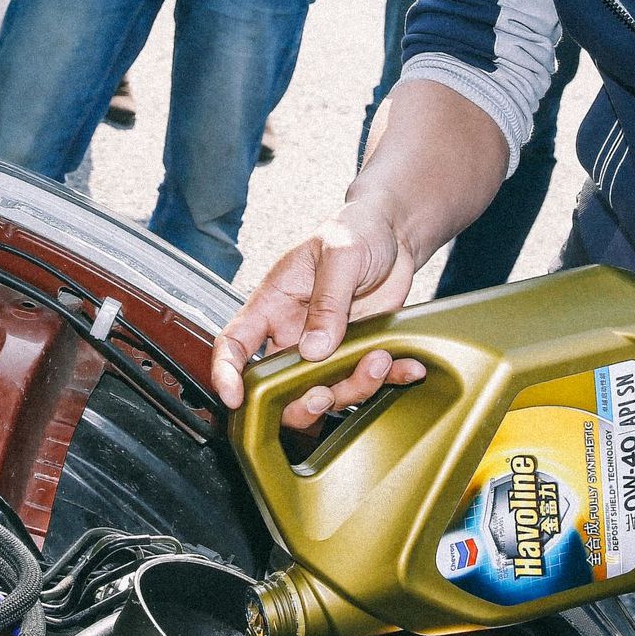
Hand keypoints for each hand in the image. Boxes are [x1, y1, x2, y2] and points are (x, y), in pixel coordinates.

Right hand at [209, 197, 424, 429]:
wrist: (393, 235)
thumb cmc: (356, 230)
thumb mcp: (341, 255)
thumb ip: (327, 300)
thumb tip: (313, 349)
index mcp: (274, 303)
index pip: (235, 342)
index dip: (226, 372)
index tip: (234, 398)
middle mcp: (294, 332)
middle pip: (279, 387)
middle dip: (299, 404)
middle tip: (324, 395)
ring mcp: (326, 348)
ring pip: (326, 392)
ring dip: (354, 388)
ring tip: (381, 360)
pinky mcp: (358, 353)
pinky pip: (368, 381)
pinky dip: (390, 380)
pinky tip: (408, 368)